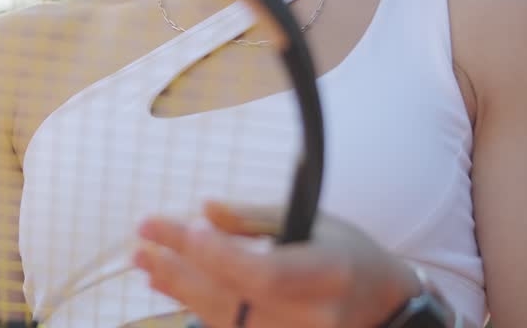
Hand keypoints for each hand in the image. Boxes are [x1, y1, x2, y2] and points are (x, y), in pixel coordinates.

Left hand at [134, 202, 421, 327]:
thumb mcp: (312, 223)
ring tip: (146, 262)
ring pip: (226, 320)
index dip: (222, 256)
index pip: (266, 273)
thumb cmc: (347, 256)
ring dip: (180, 289)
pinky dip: (197, 307)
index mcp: (330, 274)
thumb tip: (204, 210)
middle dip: (183, 269)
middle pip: (236, 300)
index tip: (185, 227)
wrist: (384, 309)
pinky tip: (170, 284)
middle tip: (142, 243)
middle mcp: (316, 318)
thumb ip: (255, 219)